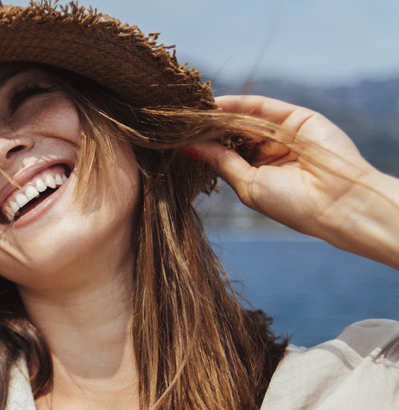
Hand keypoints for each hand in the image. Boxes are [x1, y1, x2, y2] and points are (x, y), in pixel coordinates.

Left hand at [189, 95, 398, 267]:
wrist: (335, 202)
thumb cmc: (292, 205)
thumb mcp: (247, 184)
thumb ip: (221, 161)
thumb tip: (188, 146)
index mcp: (256, 169)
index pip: (224, 150)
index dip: (202, 144)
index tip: (174, 138)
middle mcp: (268, 149)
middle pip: (230, 131)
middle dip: (205, 127)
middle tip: (176, 121)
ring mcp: (282, 132)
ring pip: (243, 118)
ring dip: (217, 114)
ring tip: (190, 112)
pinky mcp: (296, 116)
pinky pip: (261, 107)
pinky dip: (238, 104)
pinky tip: (214, 105)